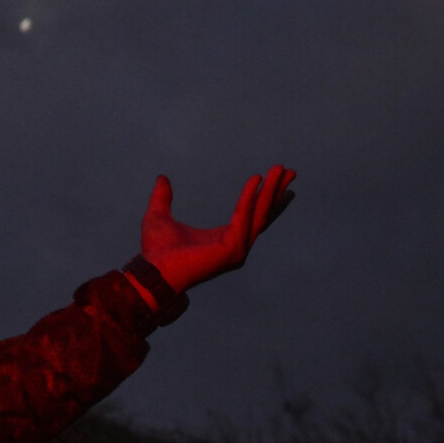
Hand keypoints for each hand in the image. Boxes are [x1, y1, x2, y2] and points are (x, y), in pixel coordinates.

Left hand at [139, 165, 294, 294]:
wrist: (153, 271)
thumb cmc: (156, 251)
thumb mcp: (159, 215)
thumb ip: (163, 197)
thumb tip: (162, 179)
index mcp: (223, 238)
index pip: (251, 215)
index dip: (264, 196)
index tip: (273, 178)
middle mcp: (235, 244)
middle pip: (262, 214)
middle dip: (277, 192)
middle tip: (290, 172)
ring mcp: (236, 248)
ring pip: (259, 214)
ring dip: (272, 191)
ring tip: (282, 170)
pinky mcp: (233, 249)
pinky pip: (244, 217)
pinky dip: (250, 198)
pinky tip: (256, 180)